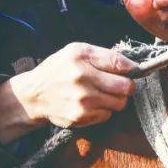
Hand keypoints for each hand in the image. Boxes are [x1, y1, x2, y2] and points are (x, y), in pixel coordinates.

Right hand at [0, 43, 136, 142]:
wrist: (34, 95)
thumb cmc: (59, 70)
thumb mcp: (76, 51)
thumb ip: (103, 55)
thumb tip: (132, 65)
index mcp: (81, 57)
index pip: (120, 64)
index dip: (132, 69)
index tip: (133, 72)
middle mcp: (82, 78)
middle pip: (125, 87)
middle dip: (126, 86)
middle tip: (119, 85)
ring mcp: (82, 99)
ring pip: (120, 103)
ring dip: (116, 100)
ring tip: (104, 94)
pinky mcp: (81, 116)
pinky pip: (107, 115)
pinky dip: (104, 110)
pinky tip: (92, 104)